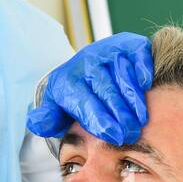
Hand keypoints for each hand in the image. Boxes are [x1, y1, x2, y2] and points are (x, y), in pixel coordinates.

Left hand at [26, 32, 153, 146]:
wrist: (86, 68)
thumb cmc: (74, 96)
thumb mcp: (56, 108)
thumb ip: (46, 119)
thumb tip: (36, 123)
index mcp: (68, 79)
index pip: (84, 102)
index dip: (100, 120)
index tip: (113, 137)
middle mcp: (87, 61)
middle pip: (106, 90)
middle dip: (120, 114)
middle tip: (130, 134)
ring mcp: (108, 50)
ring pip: (123, 74)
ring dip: (134, 98)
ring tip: (141, 120)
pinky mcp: (128, 44)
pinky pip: (138, 54)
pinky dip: (143, 68)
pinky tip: (146, 86)